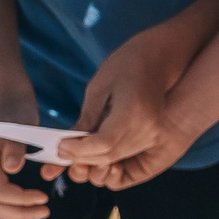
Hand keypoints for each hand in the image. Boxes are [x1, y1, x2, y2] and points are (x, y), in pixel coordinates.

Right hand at [0, 98, 64, 218]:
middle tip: (44, 211)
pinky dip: (14, 206)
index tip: (44, 198)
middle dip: (19, 213)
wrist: (9, 104)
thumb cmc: (17, 113)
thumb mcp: (21, 126)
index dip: (22, 200)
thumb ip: (15, 148)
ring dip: (16, 213)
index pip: (0, 191)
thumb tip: (12, 168)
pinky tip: (30, 204)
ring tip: (39, 210)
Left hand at [57, 31, 186, 186]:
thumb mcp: (99, 87)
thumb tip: (69, 143)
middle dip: (82, 157)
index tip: (61, 146)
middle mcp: (146, 127)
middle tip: (61, 152)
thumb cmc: (126, 65)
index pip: (103, 143)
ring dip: (92, 159)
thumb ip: (87, 118)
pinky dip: (105, 153)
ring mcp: (152, 133)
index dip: (79, 149)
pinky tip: (90, 146)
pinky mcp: (153, 135)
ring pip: (117, 158)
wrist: (158, 60)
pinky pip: (125, 152)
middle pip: (110, 155)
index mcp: (132, 111)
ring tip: (72, 150)